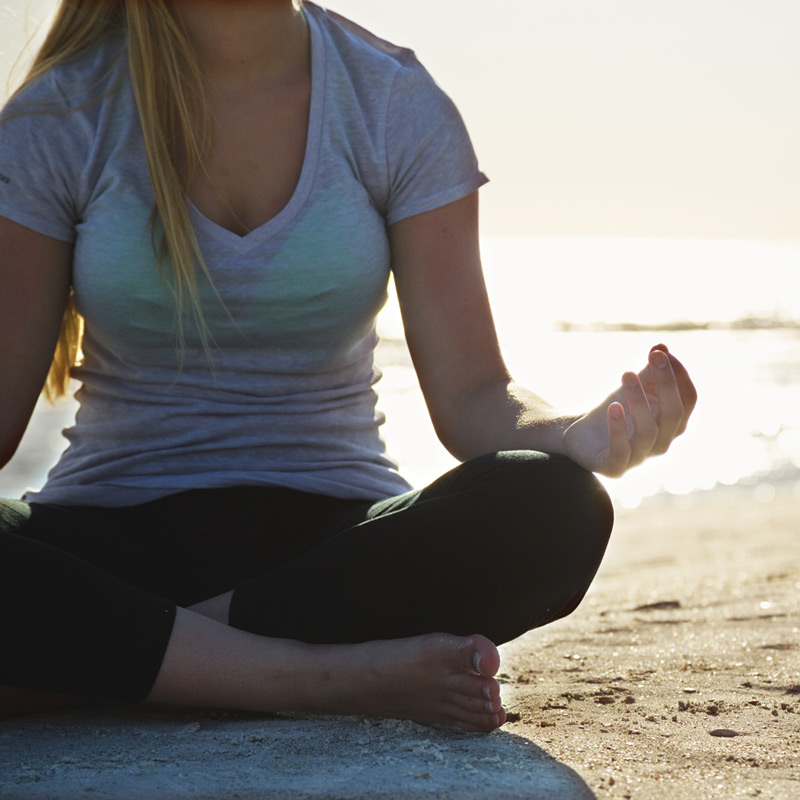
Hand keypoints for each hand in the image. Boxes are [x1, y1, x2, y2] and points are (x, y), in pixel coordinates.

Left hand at [562, 345, 696, 476]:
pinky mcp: (615, 468)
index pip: (688, 401)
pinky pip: (621, 451)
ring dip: (639, 401)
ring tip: (627, 374)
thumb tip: (661, 346)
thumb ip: (649, 371)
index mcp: (672, 424)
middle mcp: (662, 444)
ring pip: (648, 432)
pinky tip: (614, 407)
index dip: (679, 376)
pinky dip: (618, 429)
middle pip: (673, 415)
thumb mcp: (633, 388)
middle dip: (666, 383)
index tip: (662, 353)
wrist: (579, 435)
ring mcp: (639, 458)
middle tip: (654, 357)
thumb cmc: (614, 410)